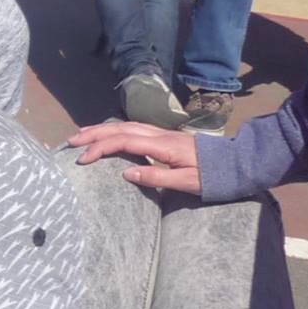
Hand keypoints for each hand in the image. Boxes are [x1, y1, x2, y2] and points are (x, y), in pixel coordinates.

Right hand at [64, 120, 202, 193]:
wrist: (237, 162)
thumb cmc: (213, 176)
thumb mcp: (187, 182)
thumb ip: (156, 177)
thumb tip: (126, 173)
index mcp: (163, 146)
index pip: (123, 142)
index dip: (100, 148)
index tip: (82, 159)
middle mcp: (160, 135)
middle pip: (120, 129)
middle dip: (94, 134)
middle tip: (71, 141)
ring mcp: (162, 134)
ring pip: (126, 126)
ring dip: (102, 129)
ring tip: (82, 135)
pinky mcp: (165, 137)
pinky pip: (134, 129)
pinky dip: (115, 130)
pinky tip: (108, 135)